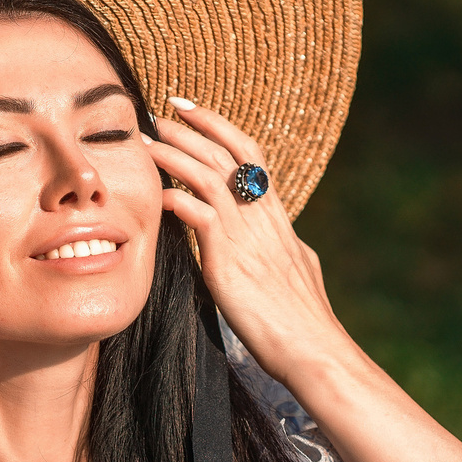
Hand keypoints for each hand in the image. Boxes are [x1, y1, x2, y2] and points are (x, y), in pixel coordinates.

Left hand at [143, 99, 350, 383]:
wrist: (314, 350)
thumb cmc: (304, 323)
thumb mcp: (300, 273)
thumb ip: (288, 251)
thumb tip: (289, 244)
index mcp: (278, 219)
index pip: (250, 156)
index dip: (220, 129)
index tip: (191, 111)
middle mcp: (264, 219)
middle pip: (228, 154)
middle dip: (193, 128)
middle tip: (162, 111)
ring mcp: (248, 236)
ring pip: (209, 176)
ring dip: (175, 154)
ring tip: (147, 142)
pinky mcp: (230, 260)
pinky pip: (200, 216)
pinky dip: (176, 200)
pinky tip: (157, 196)